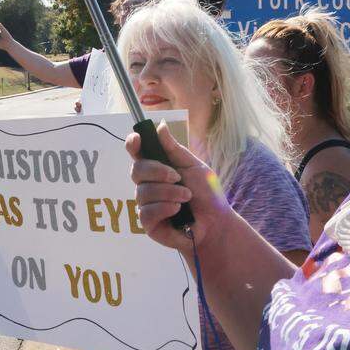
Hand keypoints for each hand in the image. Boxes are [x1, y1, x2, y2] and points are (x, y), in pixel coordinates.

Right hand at [126, 124, 225, 252]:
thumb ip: (174, 149)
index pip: (137, 152)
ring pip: (143, 192)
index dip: (133, 144)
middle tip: (177, 177)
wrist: (216, 222)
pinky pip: (146, 212)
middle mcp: (148, 184)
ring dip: (168, 193)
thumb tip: (159, 126)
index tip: (137, 140)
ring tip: (186, 197)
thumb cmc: (206, 193)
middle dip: (157, 171)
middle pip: (136, 170)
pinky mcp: (148, 223)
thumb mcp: (193, 166)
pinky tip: (177, 210)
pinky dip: (164, 208)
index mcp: (157, 167)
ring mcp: (146, 204)